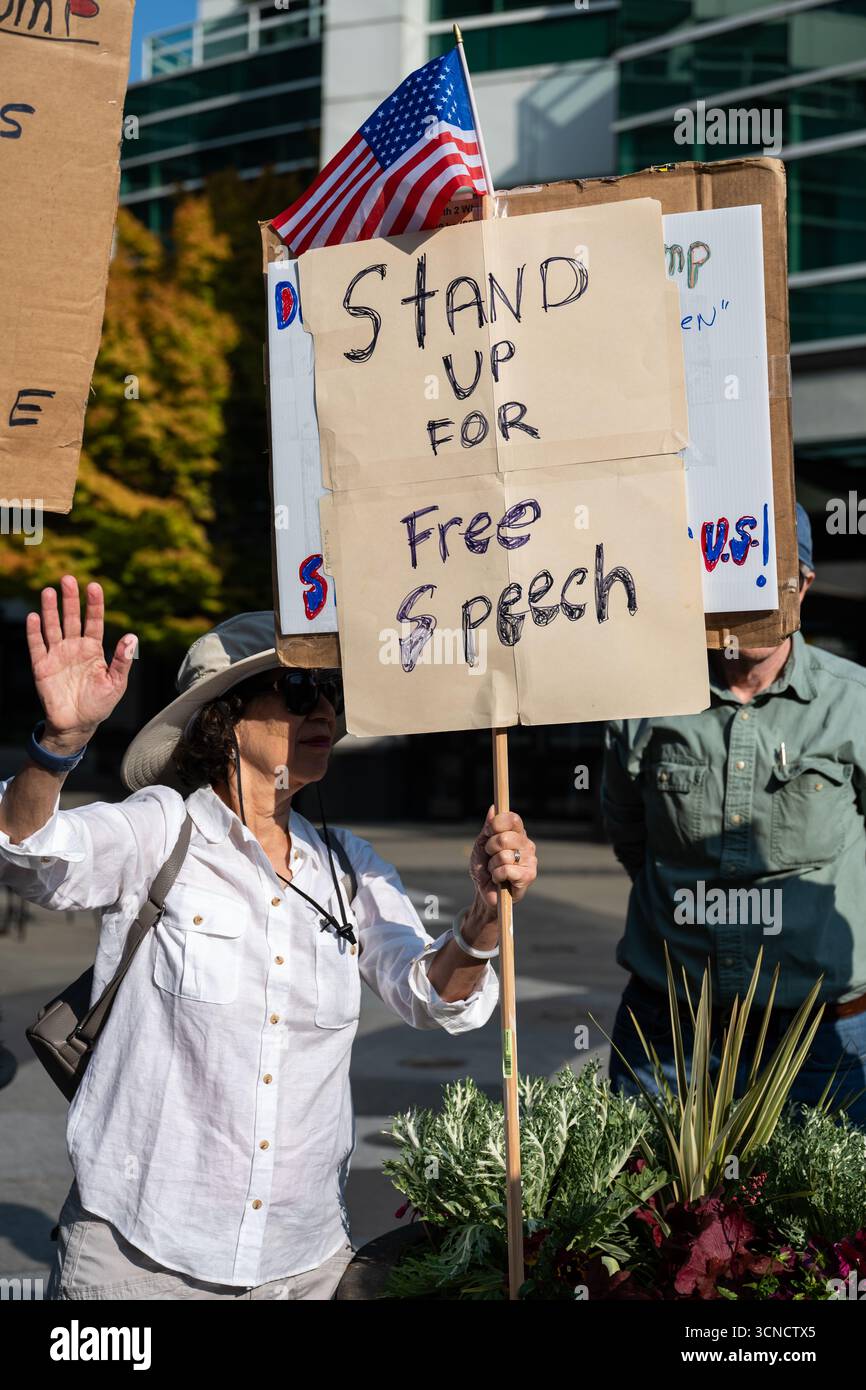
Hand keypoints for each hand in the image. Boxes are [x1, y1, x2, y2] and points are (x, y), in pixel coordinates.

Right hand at [26, 576, 136, 752]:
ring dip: (50, 610)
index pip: (94, 621)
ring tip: (49, 591)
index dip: (94, 604)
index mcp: (93, 649)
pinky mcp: (42, 666)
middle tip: (68, 578)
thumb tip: (132, 637)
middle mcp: (74, 648)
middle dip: (70, 599)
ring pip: (53, 627)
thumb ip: (122, 660)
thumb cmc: (99, 704)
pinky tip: (34, 616)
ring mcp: (57, 655)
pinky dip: (34, 632)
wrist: (76, 725)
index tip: (94, 586)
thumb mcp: (116, 683)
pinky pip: (37, 646)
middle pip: (72, 618)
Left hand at [468, 807, 536, 923]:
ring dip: (492, 865)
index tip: (489, 832)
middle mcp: (526, 844)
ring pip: (504, 855)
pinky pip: (506, 870)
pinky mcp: (529, 876)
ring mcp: (530, 860)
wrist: (484, 892)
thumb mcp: (481, 844)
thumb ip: (488, 827)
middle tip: (491, 857)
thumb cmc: (484, 867)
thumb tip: (493, 808)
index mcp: (517, 833)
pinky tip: (500, 880)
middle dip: (490, 849)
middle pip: (505, 837)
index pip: (513, 818)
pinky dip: (497, 876)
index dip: (497, 823)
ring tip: (495, 871)